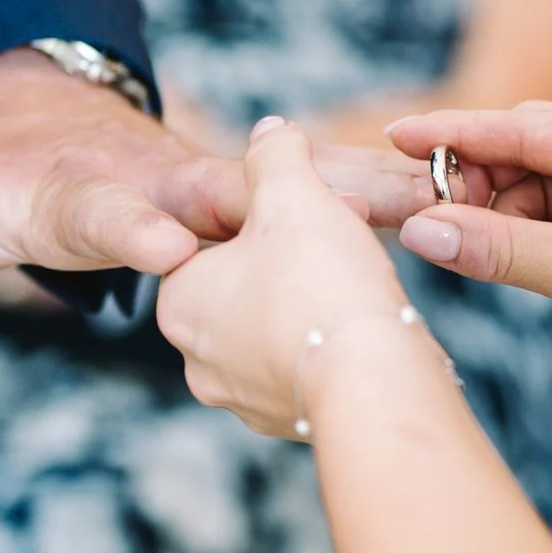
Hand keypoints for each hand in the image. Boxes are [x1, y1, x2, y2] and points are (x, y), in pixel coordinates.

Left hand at [0, 51, 443, 280]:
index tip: (172, 240)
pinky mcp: (252, 193)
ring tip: (441, 205)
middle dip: (284, 206)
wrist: (42, 114)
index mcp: (75, 191)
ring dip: (358, 196)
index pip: (107, 209)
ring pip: (291, 184)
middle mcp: (156, 176)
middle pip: (227, 191)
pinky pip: (322, 197)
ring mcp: (211, 180)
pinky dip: (383, 201)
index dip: (134, 223)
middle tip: (356, 215)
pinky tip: (458, 217)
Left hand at [158, 119, 415, 437]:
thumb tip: (271, 130)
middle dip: (288, 263)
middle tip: (336, 246)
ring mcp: (243, 398)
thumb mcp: (292, 194)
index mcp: (180, 300)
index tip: (308, 213)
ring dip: (310, 307)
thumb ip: (275, 154)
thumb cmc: (321, 282)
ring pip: (276, 330)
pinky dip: (329, 348)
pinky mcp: (288, 422)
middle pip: (245, 287)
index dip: (266, 218)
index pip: (209, 241)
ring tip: (354, 288)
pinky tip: (361, 331)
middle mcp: (198, 358)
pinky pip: (305, 369)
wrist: (371, 381)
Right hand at [383, 103, 551, 372]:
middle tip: (429, 213)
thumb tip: (423, 231)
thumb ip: (502, 250)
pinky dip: (522, 228)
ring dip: (499, 211)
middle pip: (529, 148)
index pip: (529, 128)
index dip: (458, 132)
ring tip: (470, 246)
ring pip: (536, 180)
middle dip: (478, 180)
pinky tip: (500, 251)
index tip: (399, 133)